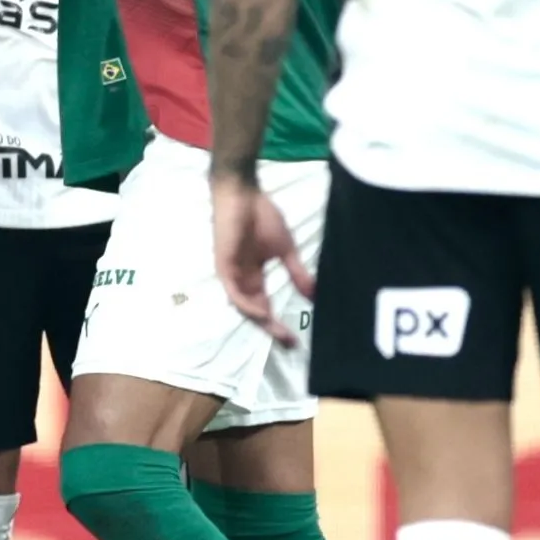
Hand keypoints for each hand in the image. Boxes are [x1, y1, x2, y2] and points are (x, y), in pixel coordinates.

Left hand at [211, 168, 314, 341]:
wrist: (244, 194)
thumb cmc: (262, 217)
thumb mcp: (286, 250)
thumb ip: (297, 273)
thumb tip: (314, 296)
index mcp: (254, 277)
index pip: (265, 307)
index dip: (279, 325)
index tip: (296, 340)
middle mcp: (242, 280)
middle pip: (255, 312)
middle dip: (272, 330)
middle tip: (291, 345)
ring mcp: (231, 274)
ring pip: (244, 306)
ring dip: (261, 321)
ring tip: (280, 333)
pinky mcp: (224, 265)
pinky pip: (234, 292)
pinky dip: (247, 304)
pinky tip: (262, 313)